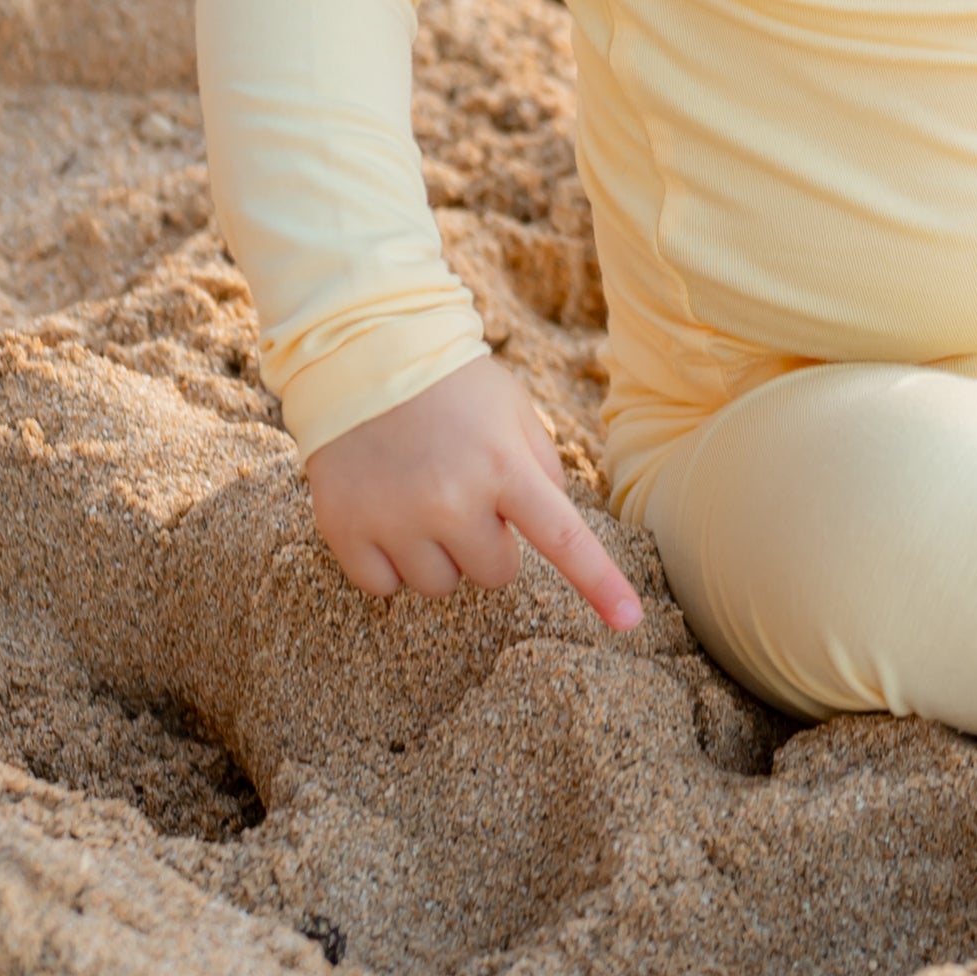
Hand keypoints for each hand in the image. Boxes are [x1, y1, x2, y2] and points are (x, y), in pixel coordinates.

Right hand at [303, 354, 643, 628]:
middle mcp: (452, 499)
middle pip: (494, 574)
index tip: (628, 620)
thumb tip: (553, 527)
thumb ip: (541, 467)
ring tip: (421, 496)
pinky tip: (385, 512)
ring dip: (438, 554)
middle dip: (488, 542)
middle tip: (466, 494)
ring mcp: (396, 519)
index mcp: (505, 466)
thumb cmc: (452, 386)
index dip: (599, 583)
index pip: (563, 538)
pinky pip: (384, 588)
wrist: (363, 355)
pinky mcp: (347, 531)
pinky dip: (388, 561)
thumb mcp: (513, 411)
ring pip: (439, 586)